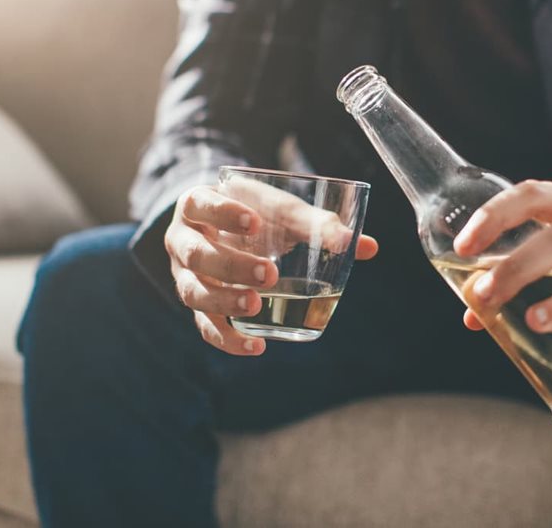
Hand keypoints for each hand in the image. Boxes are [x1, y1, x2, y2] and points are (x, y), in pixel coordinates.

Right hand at [165, 183, 378, 355]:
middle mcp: (183, 241)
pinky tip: (256, 347)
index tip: (255, 222)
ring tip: (256, 306)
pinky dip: (228, 339)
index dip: (223, 213)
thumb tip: (368, 247)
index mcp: (197, 205)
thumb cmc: (256, 212)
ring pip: (194, 292)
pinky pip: (205, 326)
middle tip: (269, 273)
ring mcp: (185, 276)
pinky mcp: (198, 305)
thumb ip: (318, 224)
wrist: (225, 227)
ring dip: (225, 303)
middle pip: (197, 255)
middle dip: (232, 266)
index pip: (200, 204)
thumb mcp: (281, 210)